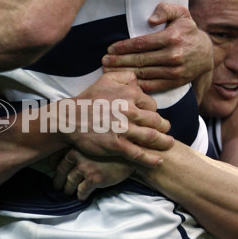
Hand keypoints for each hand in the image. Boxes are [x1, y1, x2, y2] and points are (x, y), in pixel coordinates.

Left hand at [53, 148, 133, 200]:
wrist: (132, 155)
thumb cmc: (113, 147)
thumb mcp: (94, 142)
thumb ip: (80, 146)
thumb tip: (66, 155)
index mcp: (75, 144)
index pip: (55, 157)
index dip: (53, 166)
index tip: (53, 171)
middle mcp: (77, 154)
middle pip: (60, 171)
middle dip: (58, 181)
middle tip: (57, 187)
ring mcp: (85, 166)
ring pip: (69, 183)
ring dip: (68, 190)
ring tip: (68, 192)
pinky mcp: (94, 178)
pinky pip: (81, 191)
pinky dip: (80, 195)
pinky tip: (82, 197)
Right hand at [58, 70, 172, 165]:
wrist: (69, 119)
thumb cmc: (88, 99)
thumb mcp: (105, 80)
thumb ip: (124, 76)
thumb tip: (138, 79)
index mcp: (128, 94)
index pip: (151, 104)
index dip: (154, 112)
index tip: (153, 117)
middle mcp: (128, 111)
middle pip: (156, 120)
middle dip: (163, 127)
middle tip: (165, 131)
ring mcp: (122, 129)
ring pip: (151, 136)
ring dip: (163, 142)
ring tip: (168, 144)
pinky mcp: (115, 145)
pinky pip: (138, 153)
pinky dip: (150, 159)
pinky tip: (158, 162)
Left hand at [101, 2, 212, 92]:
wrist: (206, 54)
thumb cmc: (188, 31)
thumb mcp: (181, 14)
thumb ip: (166, 9)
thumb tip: (151, 19)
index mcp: (172, 38)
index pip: (141, 44)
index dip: (123, 47)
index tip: (110, 49)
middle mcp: (173, 56)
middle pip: (139, 60)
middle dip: (119, 61)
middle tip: (104, 61)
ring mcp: (174, 71)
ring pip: (143, 73)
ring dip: (124, 73)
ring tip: (108, 72)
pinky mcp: (174, 82)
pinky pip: (152, 85)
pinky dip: (136, 84)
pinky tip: (124, 82)